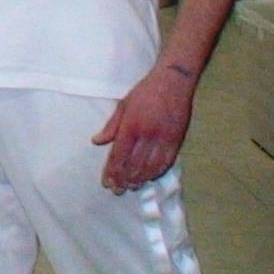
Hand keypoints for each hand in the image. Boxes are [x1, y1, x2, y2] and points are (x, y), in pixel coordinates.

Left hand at [92, 64, 196, 192]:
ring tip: (131, 187)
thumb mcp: (123, 105)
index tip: (107, 183)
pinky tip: (149, 178)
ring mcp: (164, 138)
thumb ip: (111, 126)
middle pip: (133, 164)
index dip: (112, 171)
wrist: (173, 82)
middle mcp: (147, 134)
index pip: (119, 154)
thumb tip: (96, 142)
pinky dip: (157, 172)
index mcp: (131, 125)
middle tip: (117, 190)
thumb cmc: (144, 92)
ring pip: (150, 166)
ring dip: (140, 179)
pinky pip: (167, 162)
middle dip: (124, 179)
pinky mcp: (177, 140)